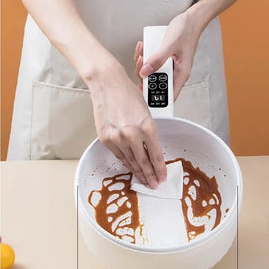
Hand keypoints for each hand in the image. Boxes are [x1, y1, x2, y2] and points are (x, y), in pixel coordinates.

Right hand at [89, 58, 166, 188]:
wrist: (107, 84)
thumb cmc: (127, 93)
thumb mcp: (146, 111)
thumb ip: (149, 130)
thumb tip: (152, 147)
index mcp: (147, 126)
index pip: (156, 154)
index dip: (160, 168)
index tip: (162, 176)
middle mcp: (133, 134)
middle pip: (144, 162)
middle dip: (150, 175)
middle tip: (154, 184)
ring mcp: (118, 138)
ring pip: (130, 161)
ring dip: (138, 172)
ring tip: (144, 180)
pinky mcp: (106, 139)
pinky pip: (119, 155)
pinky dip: (126, 162)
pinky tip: (131, 167)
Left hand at [134, 12, 200, 99]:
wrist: (190, 20)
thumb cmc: (186, 31)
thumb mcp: (171, 44)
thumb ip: (158, 59)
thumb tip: (145, 72)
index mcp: (181, 74)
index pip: (168, 96)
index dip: (155, 99)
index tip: (143, 91)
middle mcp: (174, 73)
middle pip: (156, 85)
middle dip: (144, 75)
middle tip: (142, 61)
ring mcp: (168, 67)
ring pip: (151, 74)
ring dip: (142, 64)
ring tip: (142, 50)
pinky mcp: (163, 60)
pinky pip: (150, 64)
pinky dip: (144, 57)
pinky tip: (144, 47)